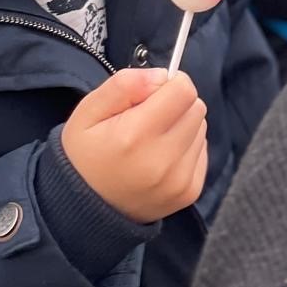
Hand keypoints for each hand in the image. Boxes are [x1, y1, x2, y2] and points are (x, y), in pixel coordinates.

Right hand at [60, 69, 207, 224]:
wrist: (84, 211)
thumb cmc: (85, 154)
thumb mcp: (88, 111)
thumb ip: (126, 84)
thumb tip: (163, 76)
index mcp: (135, 136)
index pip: (184, 91)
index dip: (169, 84)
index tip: (150, 95)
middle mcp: (161, 161)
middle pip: (196, 107)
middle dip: (176, 104)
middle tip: (148, 118)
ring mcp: (178, 181)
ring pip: (200, 128)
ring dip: (181, 126)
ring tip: (151, 141)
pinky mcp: (188, 193)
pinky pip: (202, 151)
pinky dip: (186, 148)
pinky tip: (160, 158)